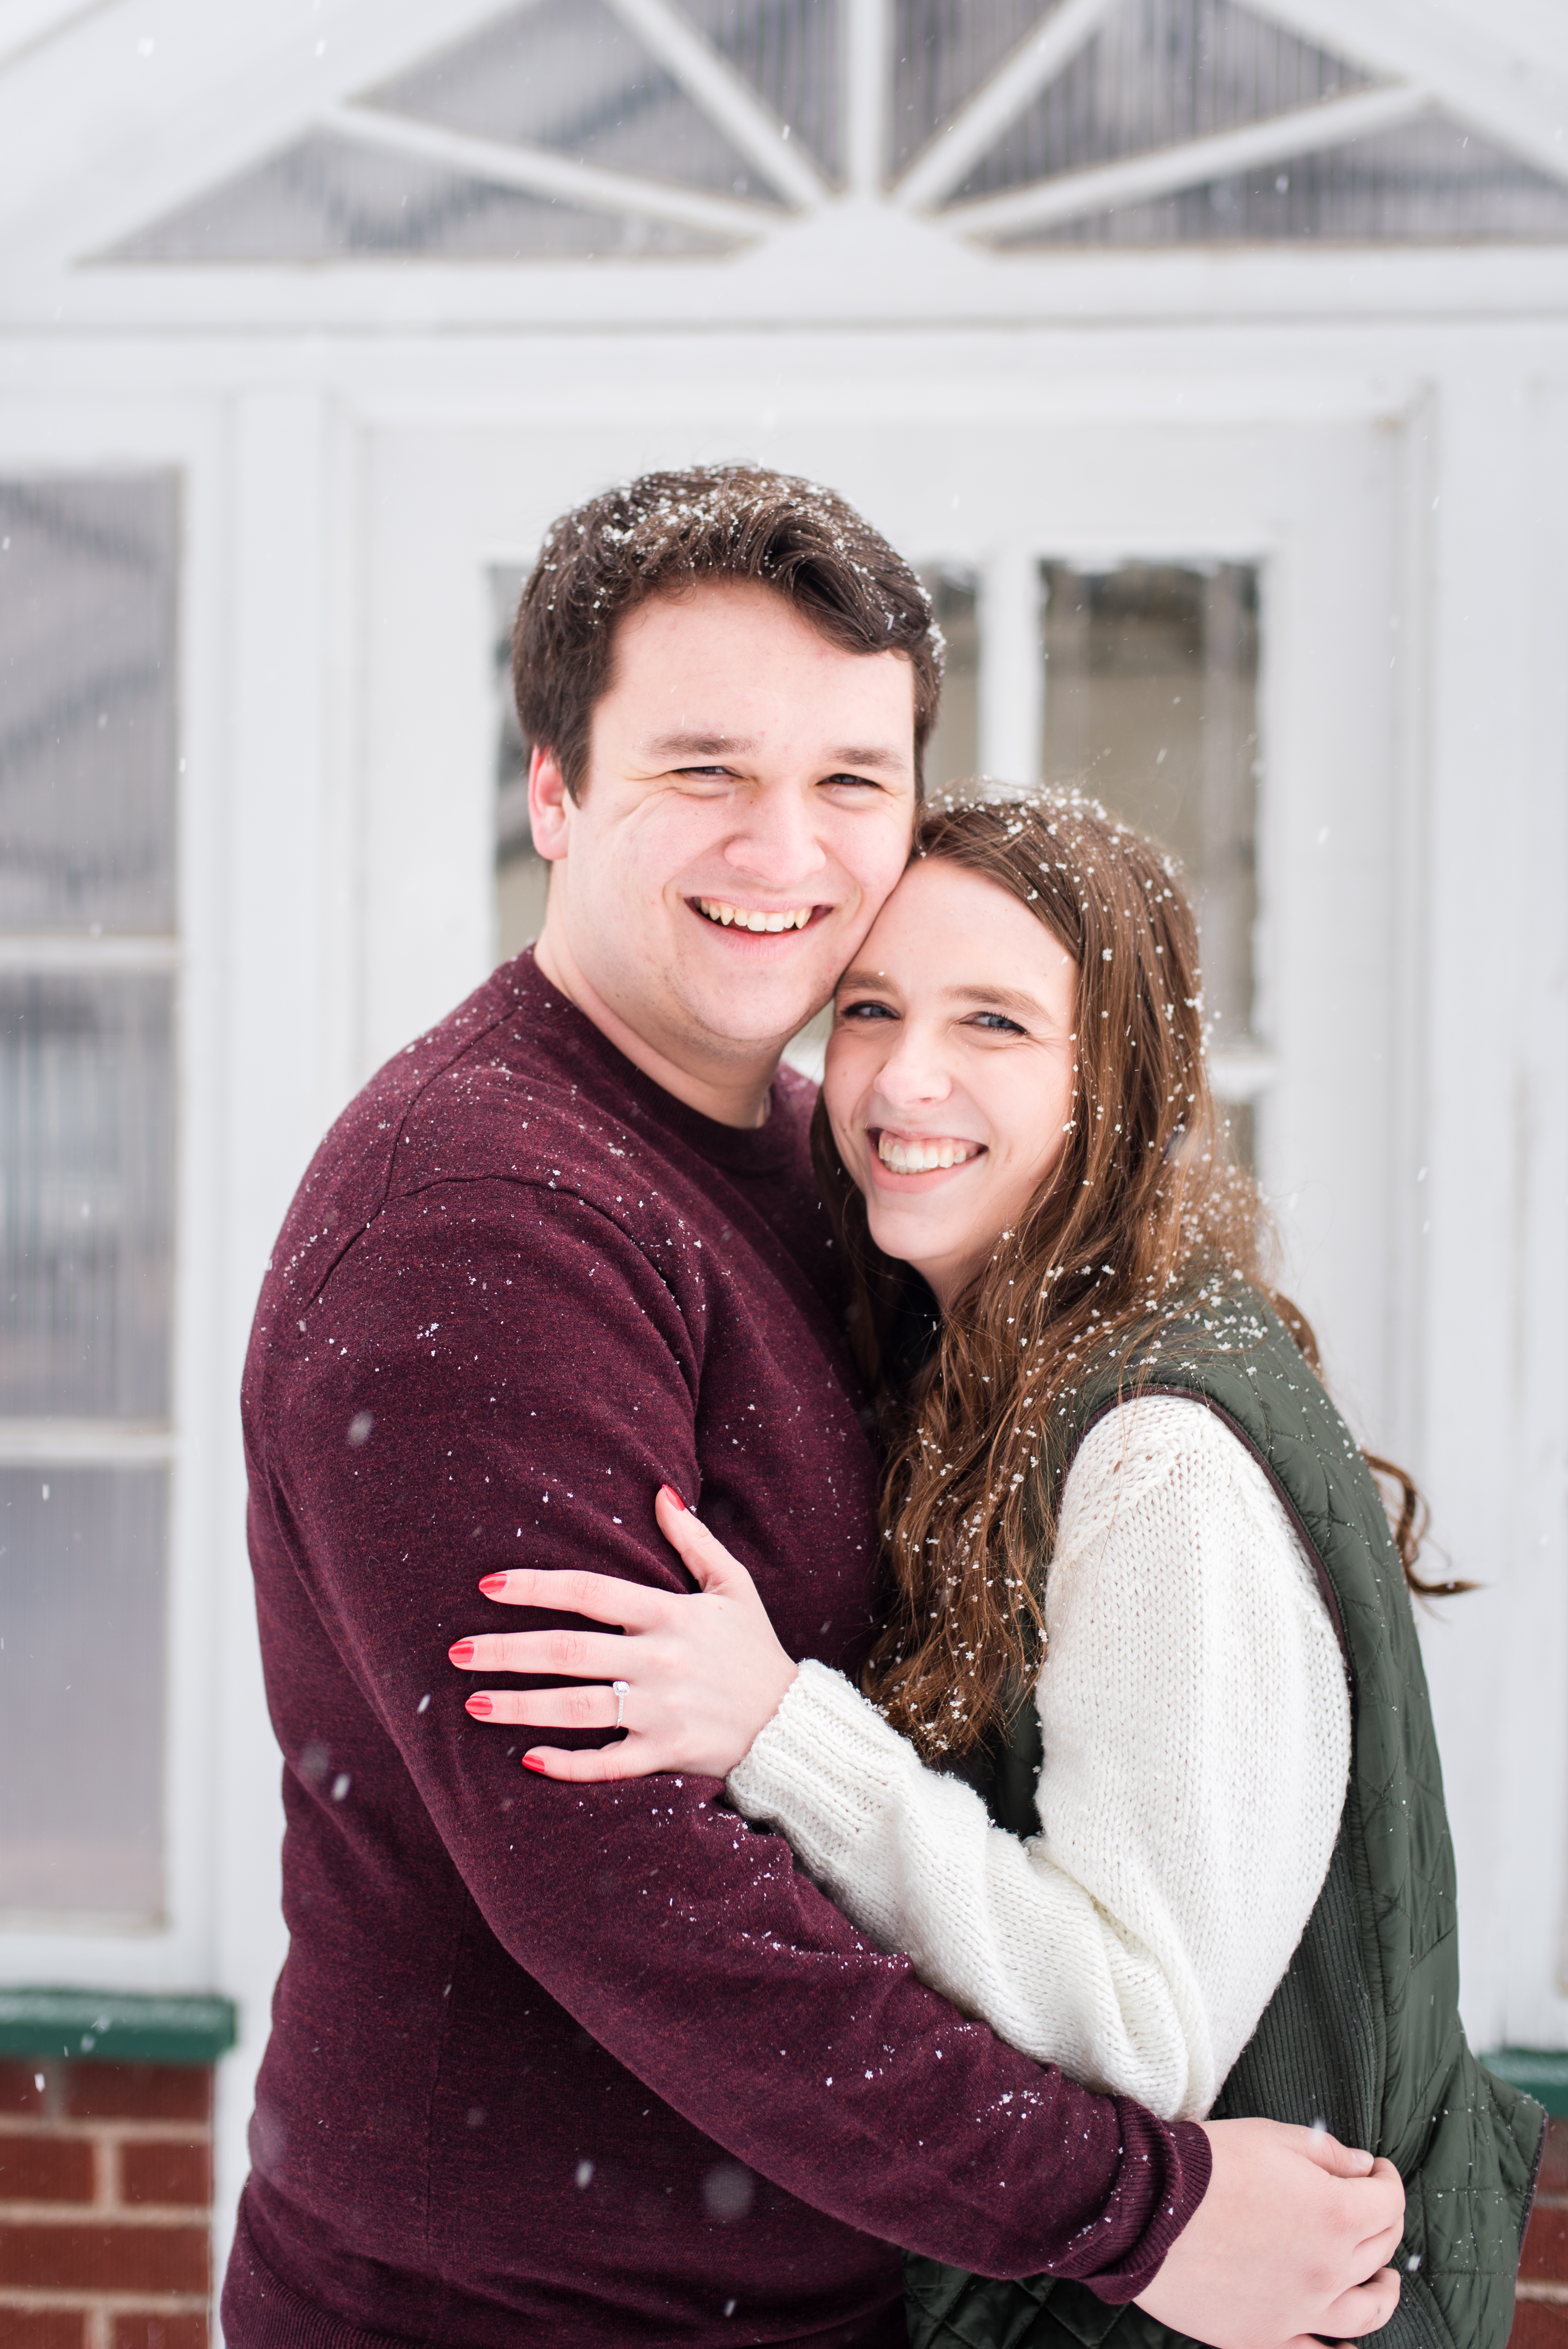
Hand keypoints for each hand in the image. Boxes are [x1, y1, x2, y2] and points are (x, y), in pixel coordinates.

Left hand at [448, 1486, 798, 1780]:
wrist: (793, 1726)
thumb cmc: (754, 1650)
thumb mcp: (734, 1586)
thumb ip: (694, 1540)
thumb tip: (659, 1491)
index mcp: (671, 1614)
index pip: (591, 1593)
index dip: (537, 1586)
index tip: (488, 1585)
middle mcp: (661, 1661)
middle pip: (570, 1652)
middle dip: (508, 1651)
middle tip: (458, 1651)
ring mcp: (662, 1711)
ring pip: (579, 1709)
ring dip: (521, 1707)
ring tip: (473, 1703)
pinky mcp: (666, 1755)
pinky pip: (608, 1763)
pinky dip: (568, 1764)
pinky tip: (527, 1759)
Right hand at [1134, 2117, 1404, 2348]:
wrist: (1148, 2208)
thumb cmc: (1208, 2165)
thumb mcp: (1273, 2137)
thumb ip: (1328, 2154)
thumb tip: (1361, 2168)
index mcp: (1338, 2214)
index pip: (1388, 2200)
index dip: (1387, 2178)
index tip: (1378, 2169)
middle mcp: (1330, 2268)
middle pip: (1380, 2249)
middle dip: (1384, 2221)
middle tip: (1374, 2206)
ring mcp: (1301, 2310)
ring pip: (1367, 2310)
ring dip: (1384, 2291)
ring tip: (1384, 2280)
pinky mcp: (1267, 2335)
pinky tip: (1347, 2345)